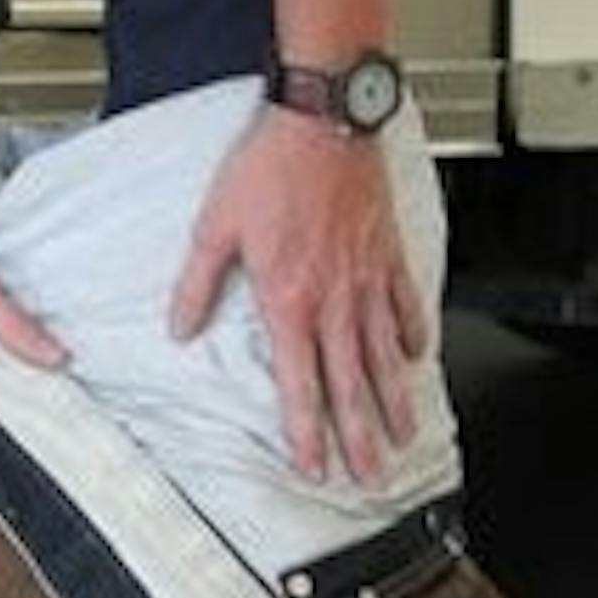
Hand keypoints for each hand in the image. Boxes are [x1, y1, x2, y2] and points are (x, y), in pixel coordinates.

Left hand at [170, 105, 427, 485]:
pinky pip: (406, 304)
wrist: (324, 120)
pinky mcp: (387, 253)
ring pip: (384, 356)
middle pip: (350, 383)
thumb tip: (180, 327)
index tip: (313, 466)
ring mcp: (367, 279)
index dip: (307, 430)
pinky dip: (414, 335)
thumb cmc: (269, 166)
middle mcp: (334, 299)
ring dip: (392, 402)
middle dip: (359, 437)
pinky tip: (417, 360)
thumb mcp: (215, 227)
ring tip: (401, 437)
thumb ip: (197, 284)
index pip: (300, 382)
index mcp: (289, 299)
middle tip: (369, 477)